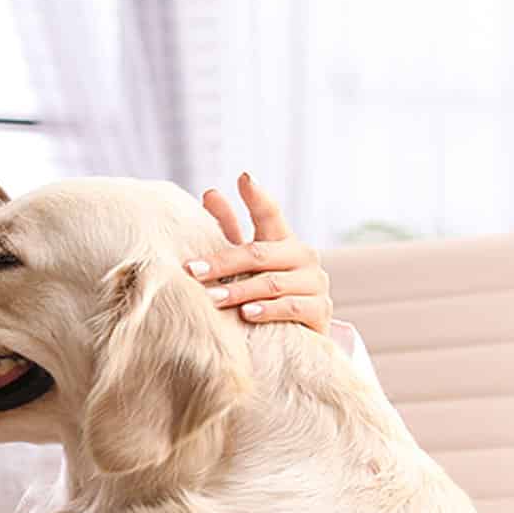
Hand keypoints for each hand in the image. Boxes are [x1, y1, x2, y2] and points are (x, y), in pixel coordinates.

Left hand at [188, 172, 331, 334]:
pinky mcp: (320, 311)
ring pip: (272, 283)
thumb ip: (230, 230)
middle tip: (193, 270)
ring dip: (239, 291)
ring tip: (212, 297)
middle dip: (223, 261)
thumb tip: (210, 193)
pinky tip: (247, 314)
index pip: (271, 214)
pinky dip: (268, 310)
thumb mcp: (246, 262)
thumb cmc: (264, 292)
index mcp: (284, 240)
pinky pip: (291, 308)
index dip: (258, 197)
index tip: (243, 179)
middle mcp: (303, 257)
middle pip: (260, 254)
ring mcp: (315, 284)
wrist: (297, 333)